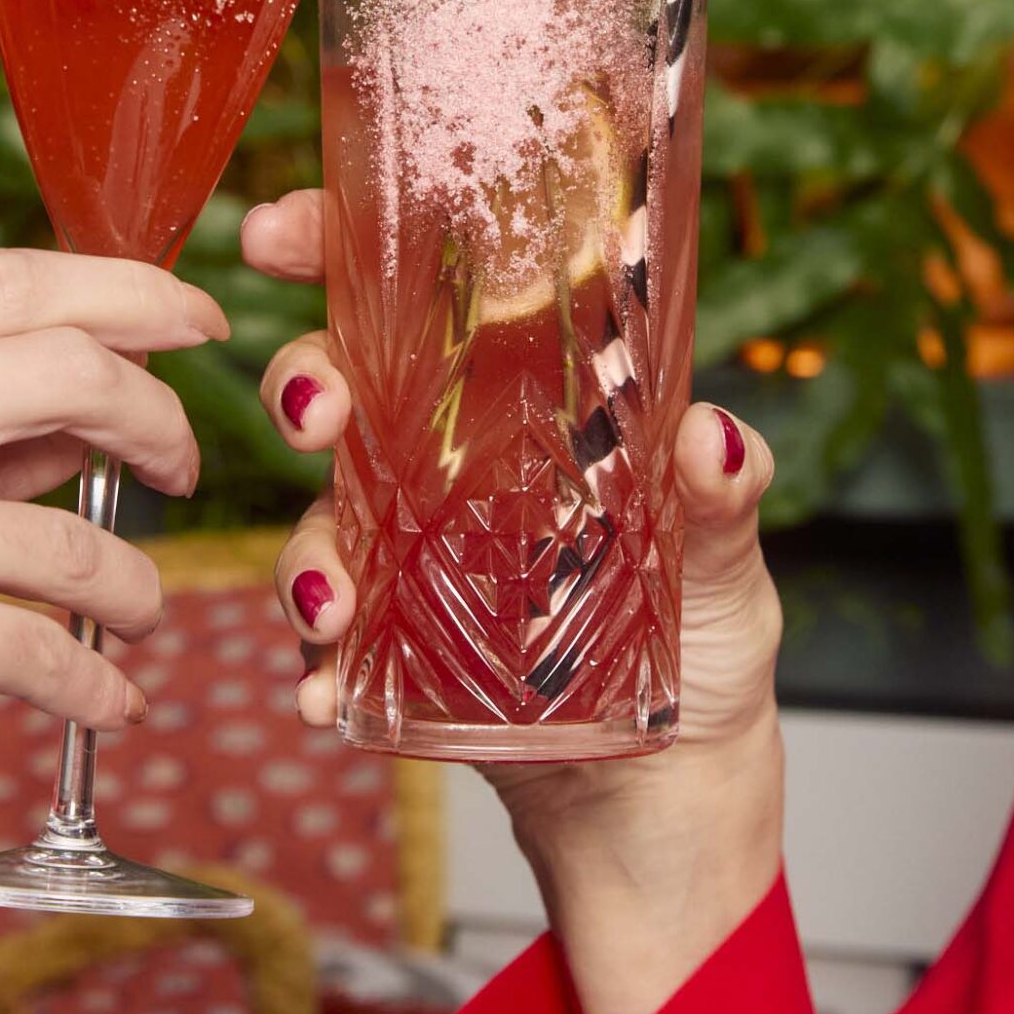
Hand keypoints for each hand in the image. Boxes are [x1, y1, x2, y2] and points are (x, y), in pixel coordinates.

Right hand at [0, 250, 226, 976]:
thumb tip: (110, 375)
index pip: (1, 284)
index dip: (124, 293)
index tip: (193, 318)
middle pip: (66, 367)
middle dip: (157, 415)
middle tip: (182, 463)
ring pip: (77, 533)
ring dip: (134, 581)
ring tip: (136, 609)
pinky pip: (54, 645)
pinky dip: (97, 678)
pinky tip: (108, 695)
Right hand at [244, 188, 784, 1013]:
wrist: (671, 786)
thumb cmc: (703, 638)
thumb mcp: (728, 562)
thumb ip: (723, 501)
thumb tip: (713, 439)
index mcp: (523, 399)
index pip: (416, 293)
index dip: (337, 244)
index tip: (285, 228)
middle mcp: (449, 461)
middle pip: (340, 387)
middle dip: (302, 382)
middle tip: (315, 412)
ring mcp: (412, 554)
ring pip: (319, 517)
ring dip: (304, 550)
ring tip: (331, 600)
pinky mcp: (395, 650)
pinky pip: (328, 646)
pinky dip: (316, 667)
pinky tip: (327, 695)